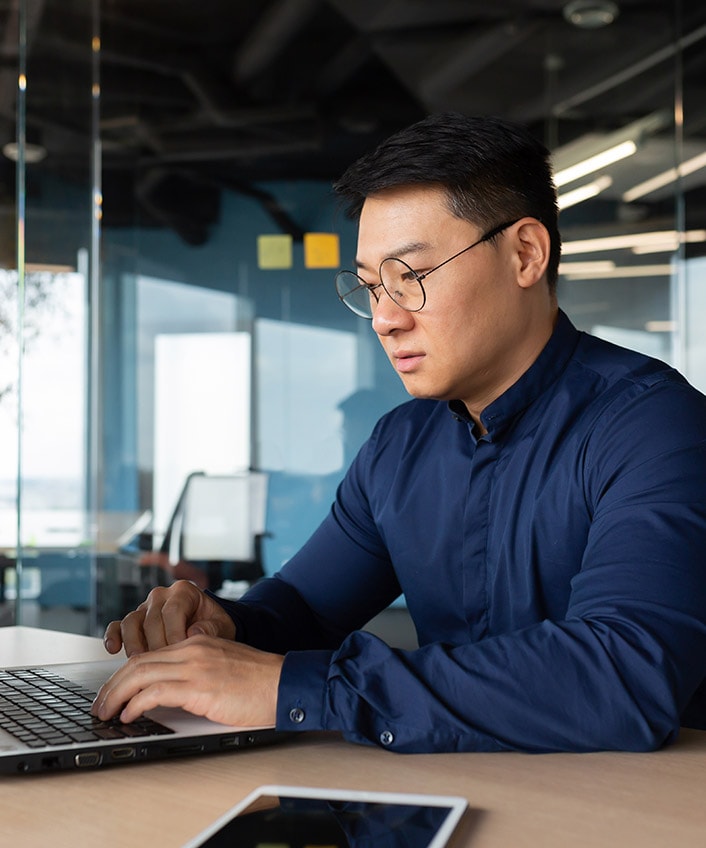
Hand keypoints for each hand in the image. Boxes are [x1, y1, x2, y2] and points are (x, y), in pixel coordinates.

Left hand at [92, 634, 283, 726]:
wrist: (285, 684)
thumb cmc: (260, 683)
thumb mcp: (223, 667)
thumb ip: (197, 671)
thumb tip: (168, 694)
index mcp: (197, 643)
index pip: (149, 655)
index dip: (124, 675)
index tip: (113, 693)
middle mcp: (192, 649)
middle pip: (138, 663)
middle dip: (112, 686)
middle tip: (100, 705)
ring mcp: (196, 666)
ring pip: (140, 674)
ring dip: (116, 696)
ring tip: (107, 713)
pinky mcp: (200, 686)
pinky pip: (155, 692)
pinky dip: (136, 705)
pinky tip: (130, 716)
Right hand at [103, 580, 235, 656]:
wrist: (207, 628)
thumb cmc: (214, 627)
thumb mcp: (222, 627)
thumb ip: (211, 629)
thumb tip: (194, 633)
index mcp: (184, 591)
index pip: (172, 611)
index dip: (174, 634)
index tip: (179, 653)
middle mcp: (161, 596)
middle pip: (151, 620)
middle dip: (157, 646)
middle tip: (163, 666)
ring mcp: (145, 608)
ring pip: (132, 622)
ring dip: (134, 645)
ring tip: (140, 662)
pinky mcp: (134, 621)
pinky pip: (118, 626)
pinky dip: (113, 636)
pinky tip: (113, 649)